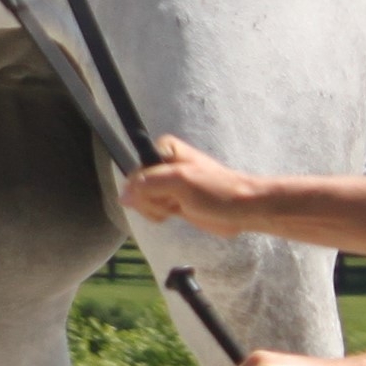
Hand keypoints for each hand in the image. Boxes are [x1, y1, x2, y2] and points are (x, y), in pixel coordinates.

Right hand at [122, 134, 256, 238]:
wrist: (241, 208)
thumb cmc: (216, 189)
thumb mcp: (181, 182)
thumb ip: (150, 185)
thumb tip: (123, 196)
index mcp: (165, 150)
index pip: (136, 172)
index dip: (145, 188)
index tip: (164, 194)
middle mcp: (163, 165)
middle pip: (136, 188)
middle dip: (151, 201)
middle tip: (174, 201)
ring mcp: (167, 184)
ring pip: (143, 200)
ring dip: (156, 209)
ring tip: (177, 207)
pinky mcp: (172, 200)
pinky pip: (152, 209)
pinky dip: (159, 215)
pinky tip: (174, 214)